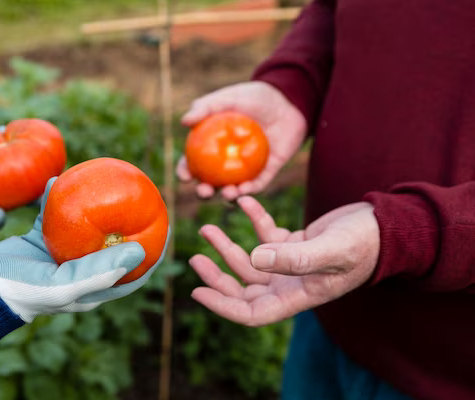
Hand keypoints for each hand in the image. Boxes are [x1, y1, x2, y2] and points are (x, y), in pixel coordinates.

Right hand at [0, 177, 170, 322]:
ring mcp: (61, 254)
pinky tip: (59, 179)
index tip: (168, 226)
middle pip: (113, 243)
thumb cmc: (24, 292)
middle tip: (141, 194)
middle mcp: (82, 270)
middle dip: (128, 221)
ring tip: (103, 179)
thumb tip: (141, 250)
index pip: (134, 271)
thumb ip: (100, 271)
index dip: (154, 250)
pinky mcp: (41, 240)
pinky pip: (54, 214)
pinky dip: (57, 199)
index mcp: (94, 286)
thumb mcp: (64, 286)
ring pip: (85, 225)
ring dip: (93, 205)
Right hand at [177, 81, 306, 200]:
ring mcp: (245, 169)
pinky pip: (256, 185)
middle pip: (209, 182)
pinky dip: (250, 190)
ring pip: (232, 189)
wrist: (287, 101)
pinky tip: (245, 190)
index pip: (192, 163)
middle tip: (204, 191)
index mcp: (211, 146)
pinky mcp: (266, 172)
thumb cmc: (254, 97)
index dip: (185, 171)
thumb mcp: (228, 98)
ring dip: (227, 196)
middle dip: (203, 192)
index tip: (185, 176)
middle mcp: (225, 162)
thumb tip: (184, 121)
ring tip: (228, 192)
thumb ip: (205, 107)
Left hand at [189, 196, 378, 325]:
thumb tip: (254, 258)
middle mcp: (291, 284)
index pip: (252, 312)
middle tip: (195, 257)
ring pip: (250, 261)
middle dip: (218, 276)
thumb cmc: (365, 243)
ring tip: (208, 228)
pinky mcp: (295, 243)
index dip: (222, 306)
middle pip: (244, 289)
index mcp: (297, 295)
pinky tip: (243, 202)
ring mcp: (292, 264)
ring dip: (228, 246)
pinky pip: (266, 235)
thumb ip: (294, 257)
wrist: (387, 225)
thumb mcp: (331, 250)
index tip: (197, 292)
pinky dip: (254, 220)